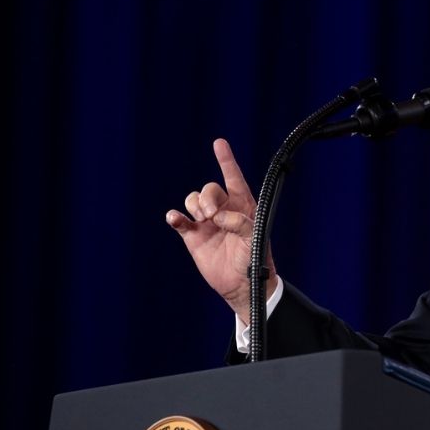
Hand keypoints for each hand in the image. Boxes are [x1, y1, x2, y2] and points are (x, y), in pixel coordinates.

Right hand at [165, 138, 276, 321]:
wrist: (242, 285)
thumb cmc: (254, 260)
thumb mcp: (255, 239)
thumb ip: (240, 223)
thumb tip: (219, 217)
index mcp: (242, 206)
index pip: (233, 178)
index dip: (226, 160)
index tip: (219, 144)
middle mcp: (223, 210)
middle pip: (209, 189)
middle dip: (207, 197)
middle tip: (212, 215)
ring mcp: (207, 222)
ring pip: (193, 200)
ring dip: (194, 205)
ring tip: (203, 220)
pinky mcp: (193, 236)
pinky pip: (180, 220)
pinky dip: (175, 217)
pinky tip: (175, 219)